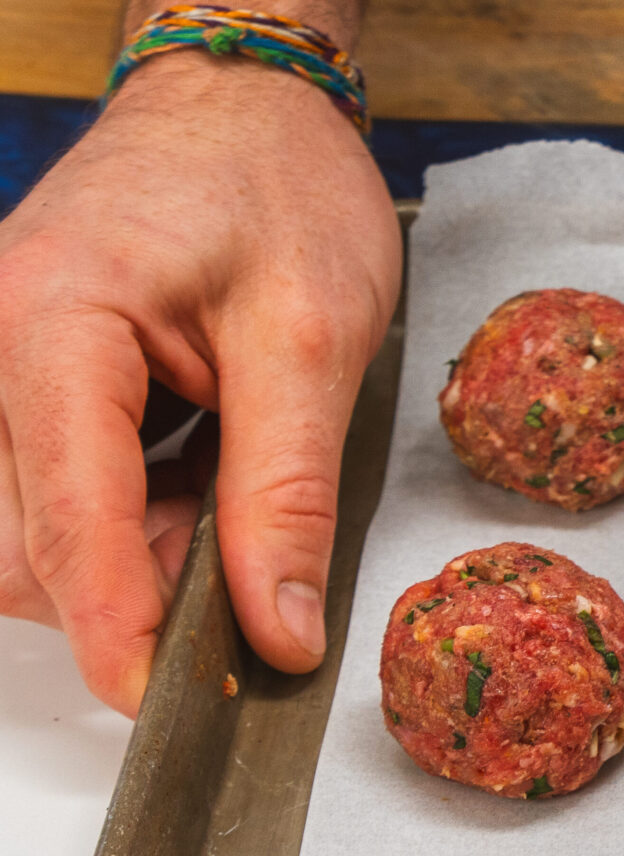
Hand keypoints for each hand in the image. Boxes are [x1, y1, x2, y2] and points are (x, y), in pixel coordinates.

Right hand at [0, 47, 398, 715]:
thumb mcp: (315, 340)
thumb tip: (279, 630)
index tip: (158, 700)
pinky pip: (39, 498)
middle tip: (249, 567)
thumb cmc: (280, 192)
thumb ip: (288, 492)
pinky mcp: (18, 387)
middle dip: (128, 592)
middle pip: (21, 542)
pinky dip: (117, 528)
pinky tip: (192, 493)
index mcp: (55, 319)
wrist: (245, 107)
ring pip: (21, 535)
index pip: (66, 514)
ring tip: (227, 508)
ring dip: (125, 563)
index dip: (113, 623)